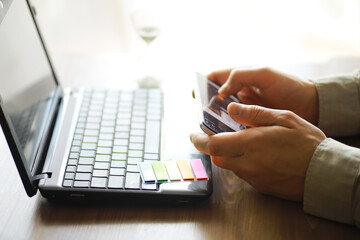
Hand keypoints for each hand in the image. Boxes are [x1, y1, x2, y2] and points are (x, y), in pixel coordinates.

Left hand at [190, 103, 325, 200]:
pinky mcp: (260, 186)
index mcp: (250, 144)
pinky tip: (256, 155)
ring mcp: (253, 177)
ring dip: (228, 154)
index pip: (212, 145)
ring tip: (242, 143)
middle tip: (216, 135)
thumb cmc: (306, 142)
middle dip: (212, 147)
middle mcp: (247, 163)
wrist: (323, 172)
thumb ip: (254, 114)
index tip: (193, 133)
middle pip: (217, 157)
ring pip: (230, 166)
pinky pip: (243, 174)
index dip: (198, 139)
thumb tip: (232, 108)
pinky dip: (242, 163)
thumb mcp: (283, 118)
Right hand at [208, 67, 318, 124]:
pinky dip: (227, 128)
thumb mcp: (265, 74)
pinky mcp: (250, 121)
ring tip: (210, 126)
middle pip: (215, 97)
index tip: (196, 96)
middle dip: (206, 104)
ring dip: (215, 118)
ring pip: (222, 112)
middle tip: (202, 115)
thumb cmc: (288, 85)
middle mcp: (239, 92)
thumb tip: (220, 92)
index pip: (215, 77)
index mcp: (240, 77)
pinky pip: (233, 124)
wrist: (310, 105)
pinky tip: (225, 134)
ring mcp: (244, 108)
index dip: (202, 84)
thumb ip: (241, 76)